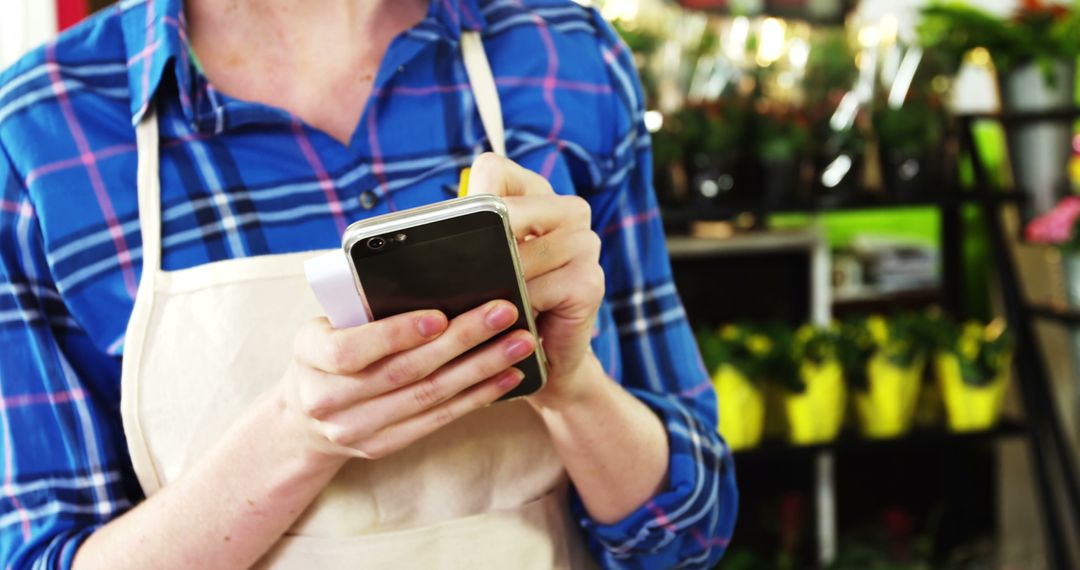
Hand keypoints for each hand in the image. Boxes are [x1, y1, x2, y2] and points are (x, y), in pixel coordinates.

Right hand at [280, 299, 536, 461]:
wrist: (304, 415)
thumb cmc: (329, 347)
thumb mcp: (328, 322)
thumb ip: (365, 306)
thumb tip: (432, 277)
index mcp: (309, 355)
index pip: (350, 350)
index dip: (396, 334)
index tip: (439, 316)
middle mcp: (327, 399)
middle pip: (403, 372)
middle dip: (460, 341)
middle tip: (503, 314)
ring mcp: (355, 430)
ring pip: (428, 397)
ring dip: (480, 369)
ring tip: (518, 344)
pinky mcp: (382, 446)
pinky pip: (437, 420)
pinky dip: (476, 397)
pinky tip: (507, 377)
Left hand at [468, 153, 605, 408]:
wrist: (539, 361)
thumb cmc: (501, 308)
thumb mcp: (479, 268)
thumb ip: (465, 241)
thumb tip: (425, 243)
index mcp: (536, 195)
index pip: (494, 170)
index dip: (470, 203)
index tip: (463, 238)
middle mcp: (569, 211)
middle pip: (506, 210)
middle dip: (481, 252)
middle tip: (468, 283)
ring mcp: (586, 244)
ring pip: (520, 254)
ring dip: (497, 287)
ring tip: (494, 308)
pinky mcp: (591, 281)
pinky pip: (537, 289)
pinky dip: (517, 311)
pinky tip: (517, 322)